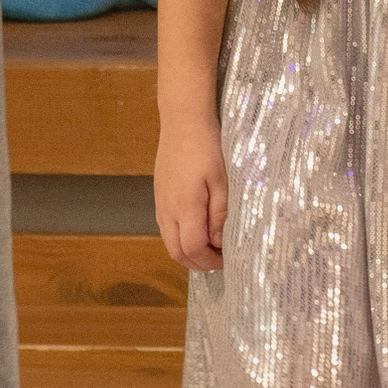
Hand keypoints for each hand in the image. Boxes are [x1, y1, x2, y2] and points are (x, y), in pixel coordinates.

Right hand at [154, 115, 227, 271]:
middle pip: (177, 252)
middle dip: (198, 263)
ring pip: (170, 242)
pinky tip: (200, 230)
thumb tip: (219, 241)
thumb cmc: (206, 147)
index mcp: (185, 208)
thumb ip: (219, 213)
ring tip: (213, 248)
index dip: (210, 261)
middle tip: (221, 261)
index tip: (227, 261)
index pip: (193, 249)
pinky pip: (167, 229)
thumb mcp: (222, 180)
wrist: (183, 123)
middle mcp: (167, 211)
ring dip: (189, 252)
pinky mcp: (160, 198)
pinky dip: (181, 239)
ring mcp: (161, 205)